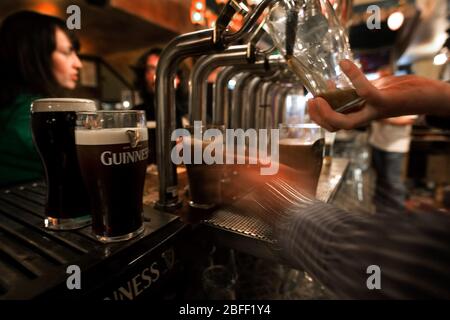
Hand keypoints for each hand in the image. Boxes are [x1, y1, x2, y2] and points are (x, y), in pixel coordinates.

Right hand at [308, 60, 449, 131]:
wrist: (430, 95)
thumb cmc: (401, 91)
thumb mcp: (373, 88)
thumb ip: (354, 89)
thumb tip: (332, 82)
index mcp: (362, 115)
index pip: (336, 124)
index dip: (320, 117)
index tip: (311, 101)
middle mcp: (367, 117)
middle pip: (337, 127)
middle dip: (319, 118)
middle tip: (310, 102)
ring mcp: (375, 112)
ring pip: (347, 121)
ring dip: (328, 112)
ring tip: (316, 97)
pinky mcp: (385, 102)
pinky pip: (365, 92)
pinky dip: (353, 77)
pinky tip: (343, 63)